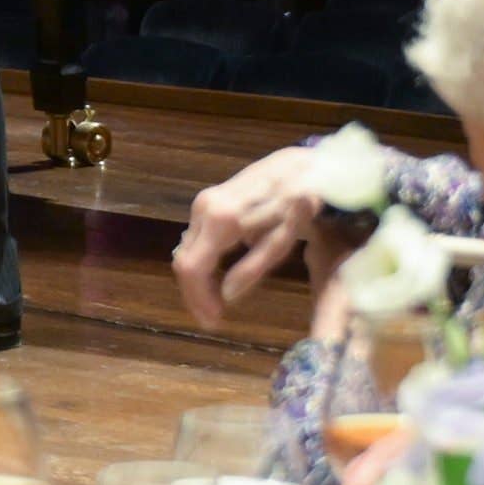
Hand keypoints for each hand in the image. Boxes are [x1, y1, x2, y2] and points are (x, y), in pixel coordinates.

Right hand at [172, 146, 325, 326]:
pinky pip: (196, 239)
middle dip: (195, 294)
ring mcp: (203, 203)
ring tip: (215, 302)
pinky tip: (217, 277)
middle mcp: (203, 209)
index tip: (212, 320)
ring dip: (197, 280)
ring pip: (187, 251)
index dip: (197, 299)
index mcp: (220, 221)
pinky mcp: (208, 201)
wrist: (299, 164)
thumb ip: (253, 269)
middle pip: (183, 261)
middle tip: (213, 317)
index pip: (191, 268)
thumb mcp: (283, 240)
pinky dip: (202, 263)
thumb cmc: (297, 203)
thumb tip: (226, 297)